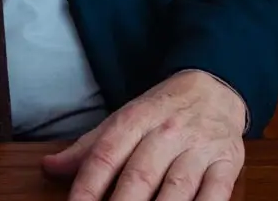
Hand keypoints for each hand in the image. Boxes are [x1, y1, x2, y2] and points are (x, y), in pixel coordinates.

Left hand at [41, 71, 245, 200]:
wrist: (215, 87)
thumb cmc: (162, 111)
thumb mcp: (123, 119)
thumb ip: (89, 147)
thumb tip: (49, 167)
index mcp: (135, 119)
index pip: (105, 155)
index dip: (88, 186)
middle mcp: (166, 133)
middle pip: (139, 176)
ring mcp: (198, 148)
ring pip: (176, 188)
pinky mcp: (227, 162)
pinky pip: (216, 192)